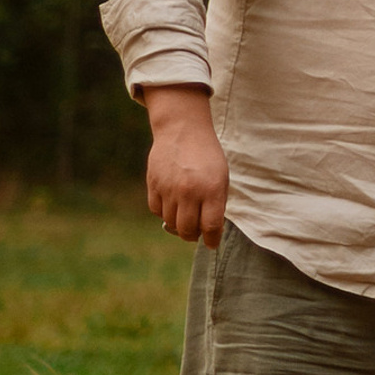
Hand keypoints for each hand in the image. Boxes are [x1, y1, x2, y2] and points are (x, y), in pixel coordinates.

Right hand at [144, 85, 228, 246]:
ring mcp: (169, 189)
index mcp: (212, 189)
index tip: (212, 244)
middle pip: (188, 230)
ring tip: (185, 217)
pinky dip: (164, 213)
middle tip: (197, 233)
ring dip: (179, 225)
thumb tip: (210, 230)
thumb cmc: (207, 156)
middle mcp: (190, 191)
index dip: (212, 239)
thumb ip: (217, 203)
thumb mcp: (221, 176)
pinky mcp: (153, 185)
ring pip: (171, 223)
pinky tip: (172, 205)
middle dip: (193, 236)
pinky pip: (157, 210)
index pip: (211, 226)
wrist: (183, 130)